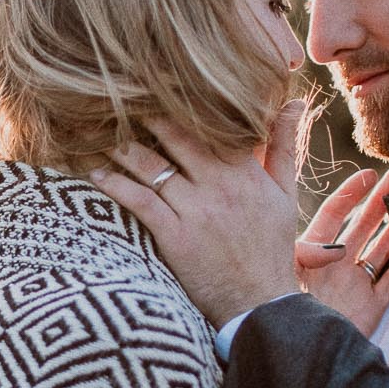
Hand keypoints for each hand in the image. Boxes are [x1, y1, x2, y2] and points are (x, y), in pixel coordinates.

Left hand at [89, 100, 305, 325]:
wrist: (260, 304)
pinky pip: (139, 201)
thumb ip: (284, 147)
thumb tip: (292, 102)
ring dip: (122, 147)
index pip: (212, 124)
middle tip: (118, 97)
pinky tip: (96, 173)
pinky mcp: (175, 237)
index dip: (183, 102)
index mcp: (247, 172)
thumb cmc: (271, 250)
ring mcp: (196, 210)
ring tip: (96, 130)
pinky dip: (115, 185)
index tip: (159, 83)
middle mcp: (221, 186)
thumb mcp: (285, 196)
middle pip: (177, 137)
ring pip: (152, 166)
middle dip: (146, 115)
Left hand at [294, 165, 388, 335]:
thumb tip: (337, 246)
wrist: (293, 353)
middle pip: (362, 225)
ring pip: (382, 249)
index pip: (332, 214)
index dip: (351, 192)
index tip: (370, 173)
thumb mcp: (283, 273)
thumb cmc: (279, 311)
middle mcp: (334, 266)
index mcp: (311, 252)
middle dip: (383, 200)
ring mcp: (353, 286)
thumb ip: (306, 253)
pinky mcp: (369, 308)